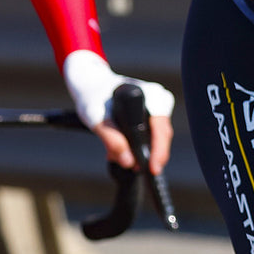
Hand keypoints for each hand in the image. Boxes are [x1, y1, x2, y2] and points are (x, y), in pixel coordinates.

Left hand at [62, 50, 174, 173]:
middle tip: (131, 168)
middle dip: (146, 154)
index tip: (152, 169)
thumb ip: (111, 140)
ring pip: (156, 136)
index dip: (158, 152)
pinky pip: (151, 132)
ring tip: (117, 156)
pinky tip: (123, 148)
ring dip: (140, 150)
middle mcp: (161, 100)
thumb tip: (128, 162)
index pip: (162, 131)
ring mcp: (159, 105)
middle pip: (161, 136)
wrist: (92, 83)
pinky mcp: (154, 112)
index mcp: (153, 97)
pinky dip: (138, 143)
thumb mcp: (96, 117)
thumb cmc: (93, 96)